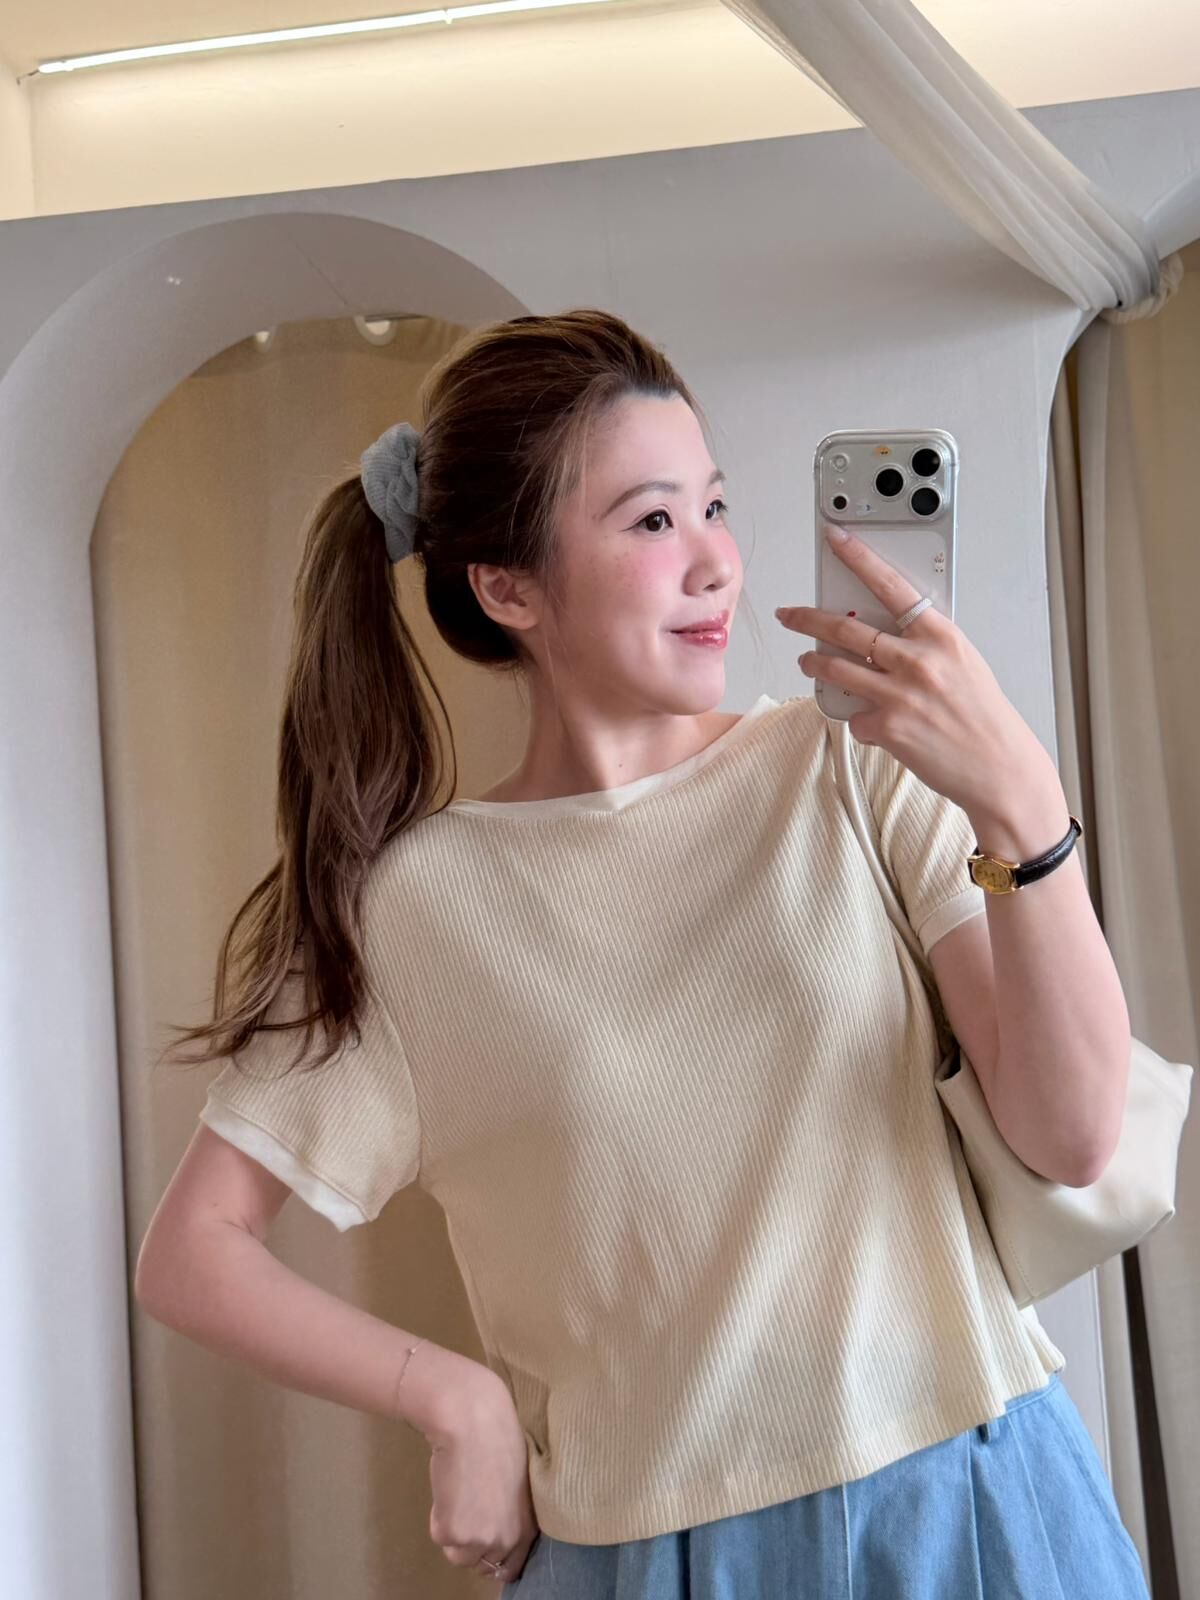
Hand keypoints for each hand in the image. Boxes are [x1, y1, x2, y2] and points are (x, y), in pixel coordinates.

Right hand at [425, 1368, 540, 1584]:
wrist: (473, 1422)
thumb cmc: (499, 1437)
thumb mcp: (518, 1482)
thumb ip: (511, 1511)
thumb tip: (497, 1522)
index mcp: (527, 1528)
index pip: (511, 1567)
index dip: (494, 1557)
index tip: (483, 1544)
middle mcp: (506, 1541)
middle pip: (481, 1563)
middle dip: (471, 1542)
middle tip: (467, 1507)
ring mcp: (479, 1541)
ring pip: (457, 1553)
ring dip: (454, 1530)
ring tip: (459, 1493)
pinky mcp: (452, 1533)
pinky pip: (440, 1535)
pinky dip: (438, 1515)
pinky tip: (449, 1486)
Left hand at [774, 524, 1054, 810]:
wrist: (999, 766)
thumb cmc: (982, 715)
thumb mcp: (961, 663)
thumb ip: (924, 644)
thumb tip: (883, 635)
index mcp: (940, 636)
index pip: (891, 586)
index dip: (859, 559)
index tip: (836, 538)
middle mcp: (918, 660)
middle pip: (846, 629)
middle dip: (807, 619)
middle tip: (789, 615)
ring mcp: (900, 694)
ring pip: (835, 668)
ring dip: (814, 664)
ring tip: (808, 661)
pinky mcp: (887, 727)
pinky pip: (854, 716)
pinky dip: (860, 721)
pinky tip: (878, 727)